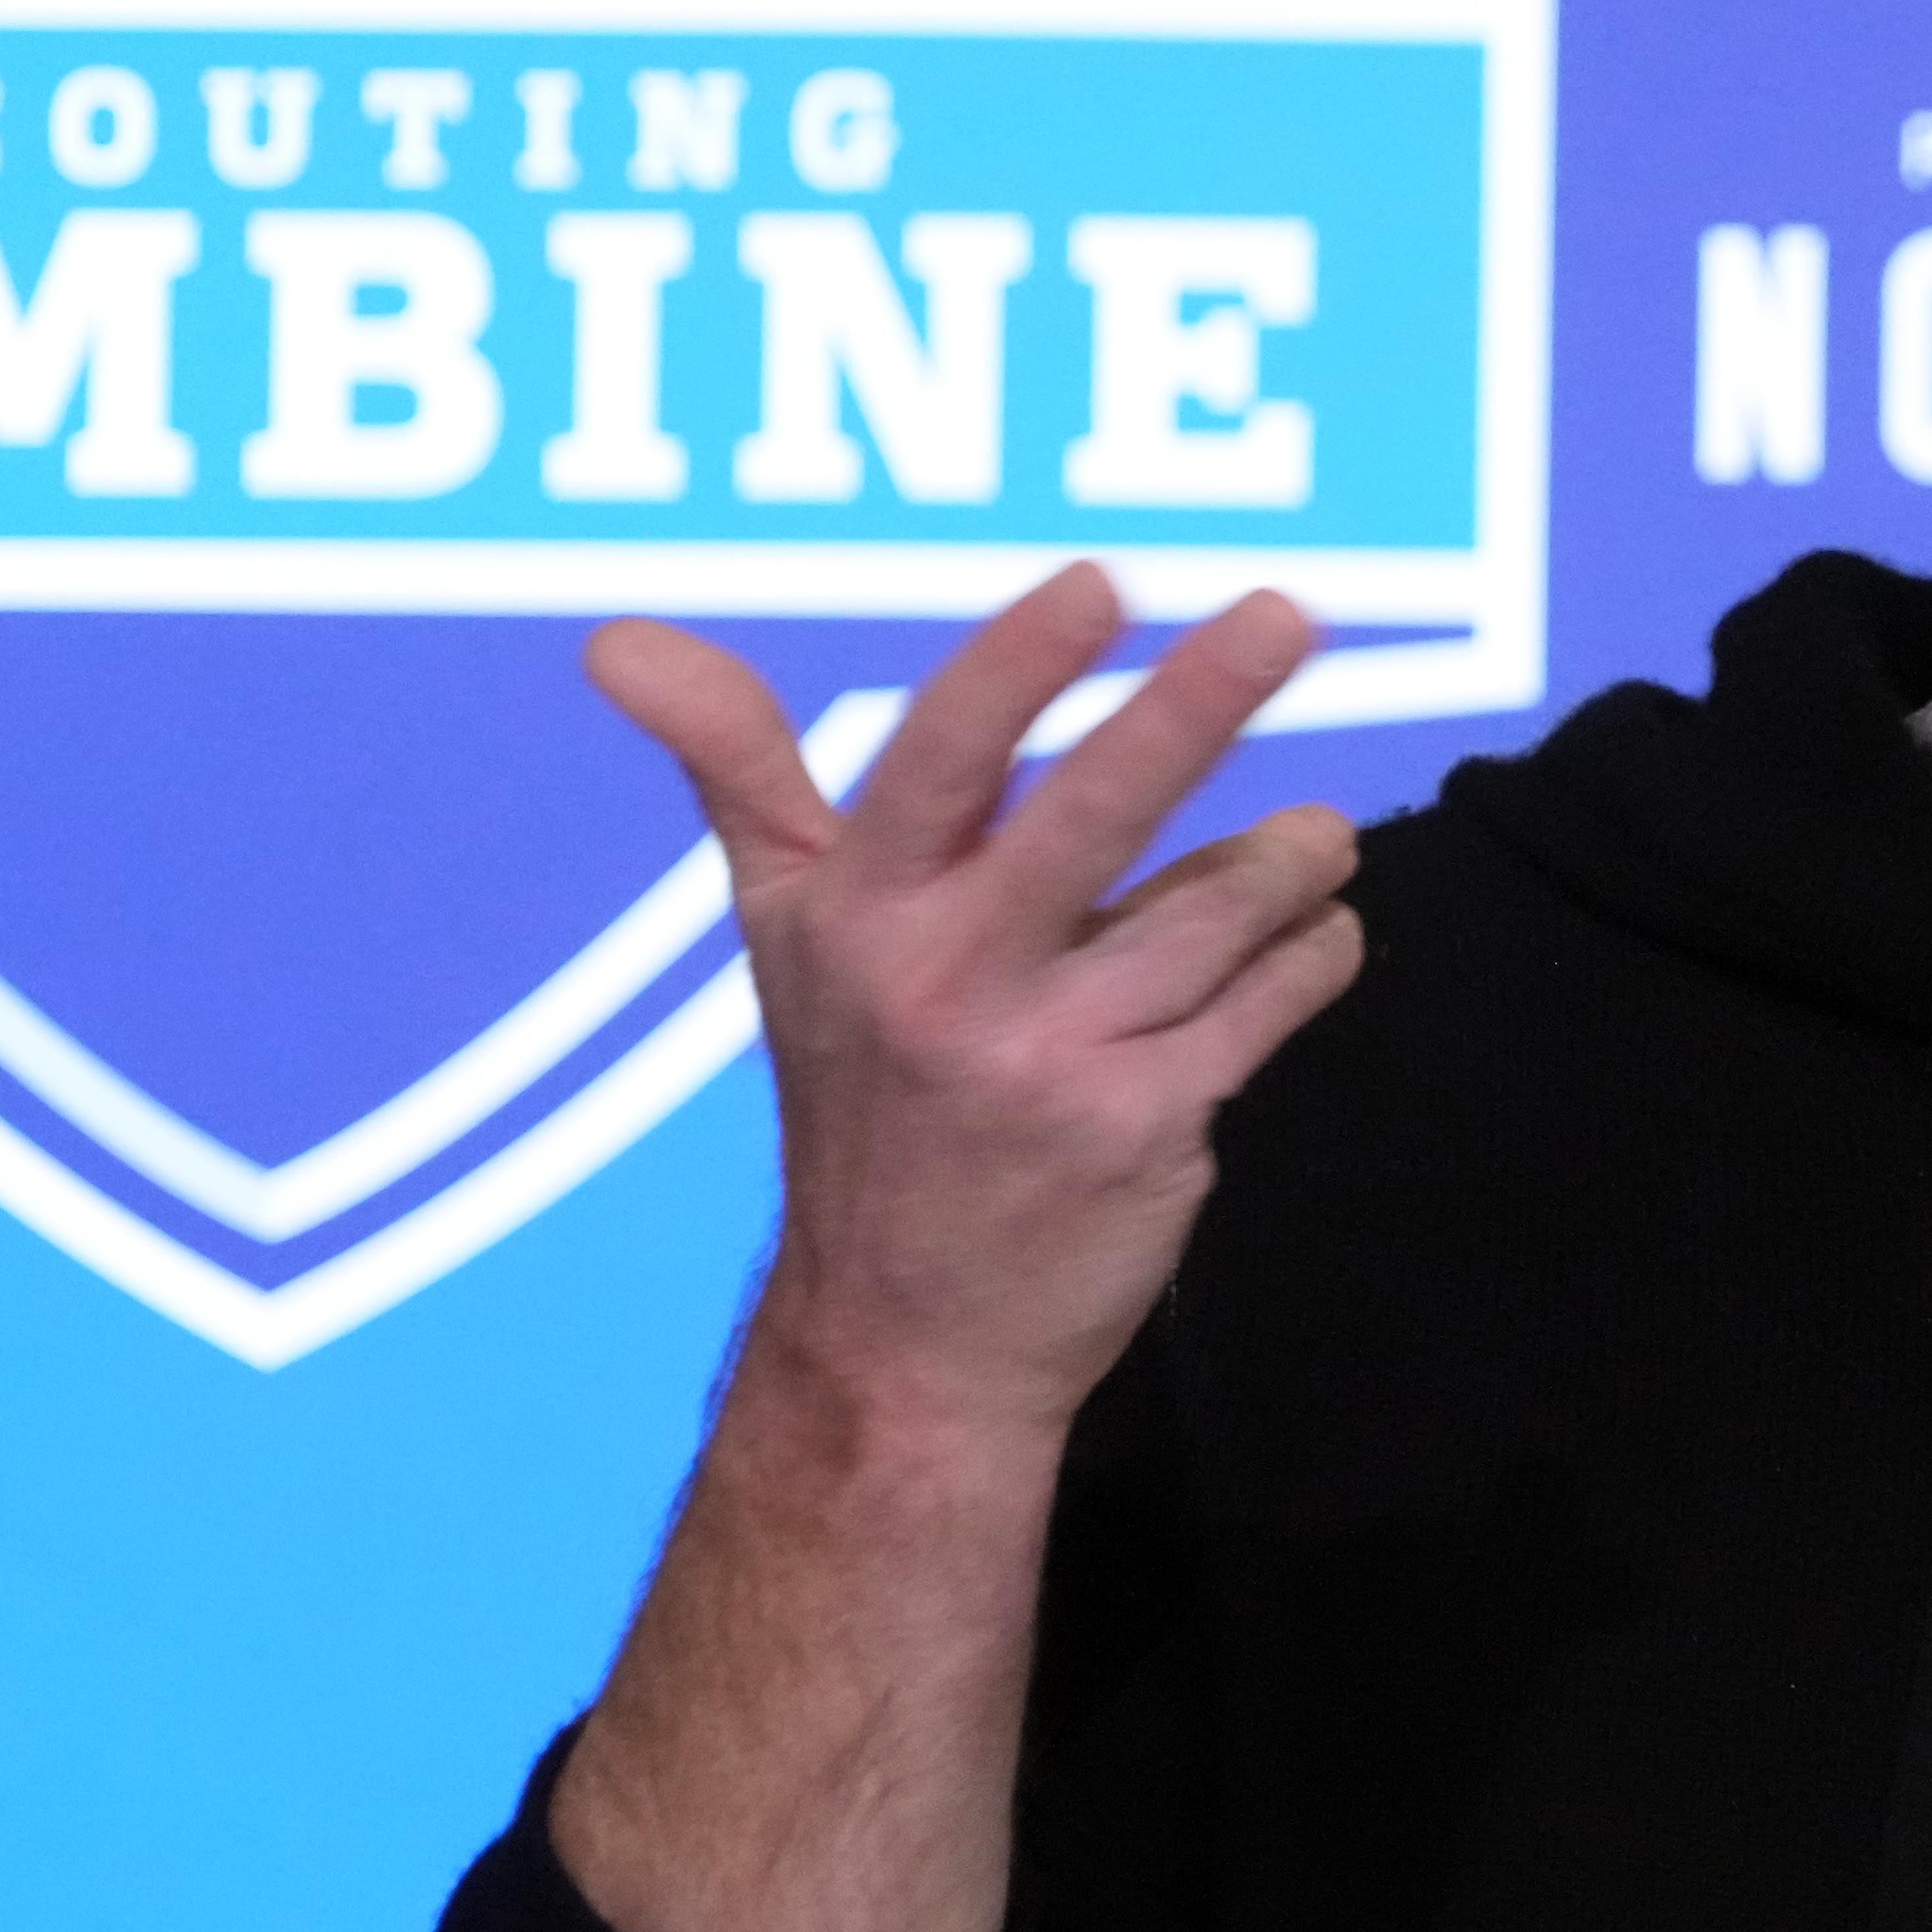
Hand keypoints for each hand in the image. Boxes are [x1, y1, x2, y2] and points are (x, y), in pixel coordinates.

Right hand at [591, 564, 1367, 1446]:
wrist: (903, 1347)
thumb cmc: (857, 1098)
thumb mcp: (778, 931)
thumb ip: (735, 768)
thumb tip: (614, 637)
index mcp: (860, 915)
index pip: (939, 760)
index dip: (1017, 667)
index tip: (1096, 584)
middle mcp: (947, 982)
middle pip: (1092, 813)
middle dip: (1195, 703)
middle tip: (1288, 615)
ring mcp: (1051, 1061)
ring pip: (1218, 907)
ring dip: (1291, 858)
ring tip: (1315, 840)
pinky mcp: (1144, 1130)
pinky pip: (1268, 1003)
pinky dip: (1313, 952)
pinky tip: (1317, 934)